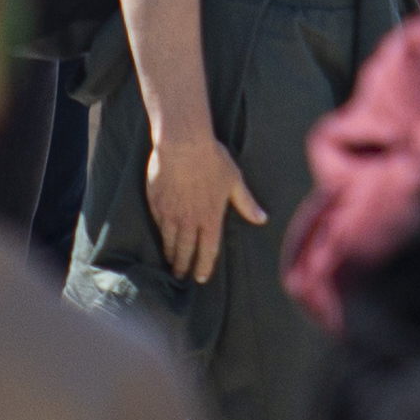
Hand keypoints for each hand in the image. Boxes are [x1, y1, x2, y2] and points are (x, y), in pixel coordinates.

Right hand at [147, 131, 266, 283]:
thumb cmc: (212, 159)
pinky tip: (161, 239)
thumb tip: (262, 218)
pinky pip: (158, 225)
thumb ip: (246, 202)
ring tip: (171, 263)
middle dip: (184, 266)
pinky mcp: (156, 203)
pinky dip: (160, 235)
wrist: (183, 143)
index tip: (200, 277)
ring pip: (170, 241)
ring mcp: (170, 213)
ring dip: (171, 255)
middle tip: (181, 277)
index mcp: (211, 217)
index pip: (208, 250)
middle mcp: (190, 220)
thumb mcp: (233, 180)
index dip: (204, 266)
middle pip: (186, 251)